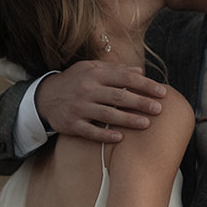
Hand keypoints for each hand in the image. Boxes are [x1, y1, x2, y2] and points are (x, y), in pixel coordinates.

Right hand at [36, 61, 165, 143]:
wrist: (44, 97)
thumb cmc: (74, 82)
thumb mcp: (91, 69)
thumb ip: (115, 70)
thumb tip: (140, 71)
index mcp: (94, 73)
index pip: (125, 78)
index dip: (145, 84)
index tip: (162, 92)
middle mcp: (87, 89)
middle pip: (119, 96)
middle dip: (141, 102)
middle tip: (159, 109)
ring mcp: (79, 108)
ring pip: (107, 114)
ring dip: (128, 119)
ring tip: (147, 124)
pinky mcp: (72, 125)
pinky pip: (91, 131)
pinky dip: (105, 134)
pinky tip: (120, 137)